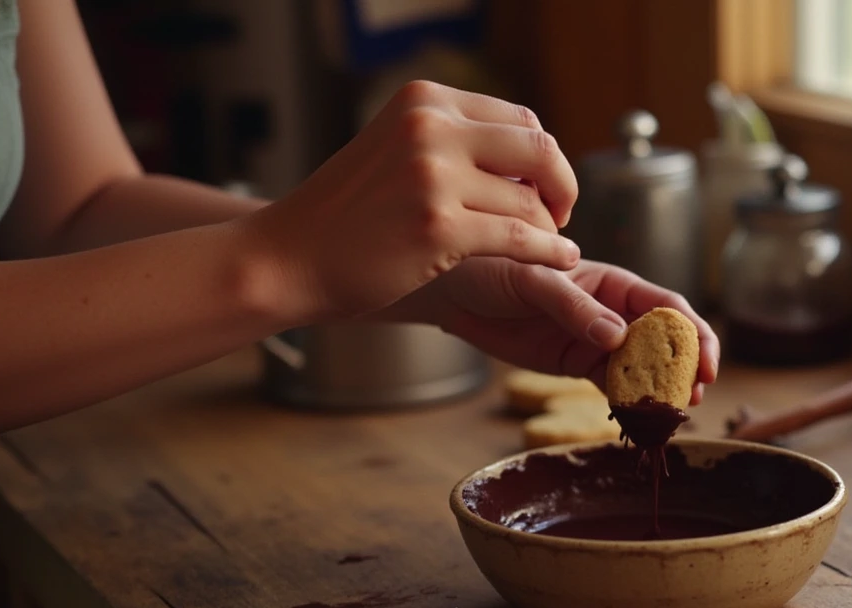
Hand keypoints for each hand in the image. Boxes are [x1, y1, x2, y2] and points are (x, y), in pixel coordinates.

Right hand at [249, 81, 579, 321]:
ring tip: (548, 246)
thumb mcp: (398, 150)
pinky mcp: (438, 226)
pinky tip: (560, 262)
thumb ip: (454, 142)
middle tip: (559, 215)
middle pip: (539, 148)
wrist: (289, 256)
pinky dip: (548, 252)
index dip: (544, 158)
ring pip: (530, 199)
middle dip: (562, 185)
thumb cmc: (346, 215)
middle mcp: (430, 126)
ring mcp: (433, 175)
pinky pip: (520, 236)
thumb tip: (534, 158)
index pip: (520, 120)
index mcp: (424, 101)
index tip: (544, 189)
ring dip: (548, 229)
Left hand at [384, 259, 719, 403]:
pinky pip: (611, 384)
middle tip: (697, 398)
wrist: (450, 291)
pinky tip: (639, 419)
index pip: (667, 307)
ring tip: (671, 416)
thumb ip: (574, 307)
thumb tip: (617, 338)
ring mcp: (595, 338)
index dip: (693, 335)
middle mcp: (612, 309)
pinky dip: (628, 402)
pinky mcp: (574, 361)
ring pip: (642, 367)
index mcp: (612, 281)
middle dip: (686, 368)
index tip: (706, 364)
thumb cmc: (489, 267)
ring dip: (661, 390)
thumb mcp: (531, 281)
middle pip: (664, 341)